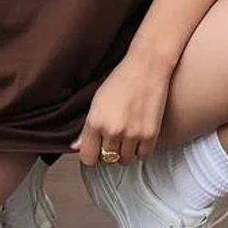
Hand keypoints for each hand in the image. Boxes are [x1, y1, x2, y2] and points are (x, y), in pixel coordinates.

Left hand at [71, 51, 173, 166]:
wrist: (147, 66)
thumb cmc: (121, 79)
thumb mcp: (97, 100)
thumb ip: (86, 127)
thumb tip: (76, 147)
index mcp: (95, 121)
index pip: (88, 158)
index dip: (91, 155)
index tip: (96, 149)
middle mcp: (112, 131)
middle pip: (107, 160)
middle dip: (109, 151)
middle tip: (113, 137)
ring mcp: (132, 134)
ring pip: (125, 160)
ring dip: (125, 151)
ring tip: (127, 134)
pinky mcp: (150, 135)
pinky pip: (142, 156)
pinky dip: (140, 149)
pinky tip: (139, 134)